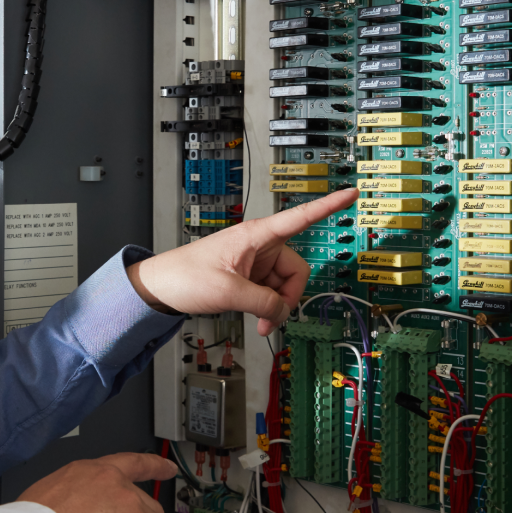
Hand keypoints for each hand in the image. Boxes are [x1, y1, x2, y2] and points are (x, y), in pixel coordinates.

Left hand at [125, 188, 356, 334]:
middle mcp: (260, 246)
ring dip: (276, 306)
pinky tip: (257, 317)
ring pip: (285, 285)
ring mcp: (255, 263)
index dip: (327, 206)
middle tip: (271, 316)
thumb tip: (283, 311)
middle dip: (288, 296)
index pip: (299, 217)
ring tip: (258, 320)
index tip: (350, 192)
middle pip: (296, 269)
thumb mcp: (229, 292)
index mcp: (256, 235)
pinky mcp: (249, 278)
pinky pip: (271, 293)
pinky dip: (268, 308)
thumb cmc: (185, 275)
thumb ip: (263, 302)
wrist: (162, 288)